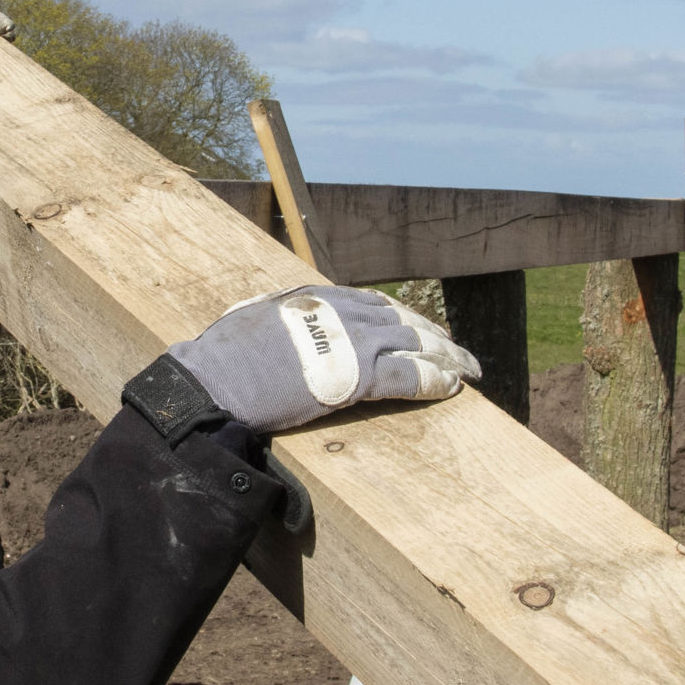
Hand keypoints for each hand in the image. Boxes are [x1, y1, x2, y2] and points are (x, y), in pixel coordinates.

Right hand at [164, 286, 477, 433]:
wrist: (217, 381)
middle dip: (434, 336)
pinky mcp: (358, 377)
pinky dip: (434, 380)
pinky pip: (409, 377)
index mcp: (317, 297)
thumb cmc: (223, 357)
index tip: (417, 328)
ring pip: (415, 345)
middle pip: (403, 321)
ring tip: (467, 369)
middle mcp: (342, 312)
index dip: (402, 318)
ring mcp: (353, 342)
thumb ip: (279, 320)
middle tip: (457, 352)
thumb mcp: (254, 320)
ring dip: (446, 358)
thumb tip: (278, 324)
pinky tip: (451, 387)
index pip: (373, 303)